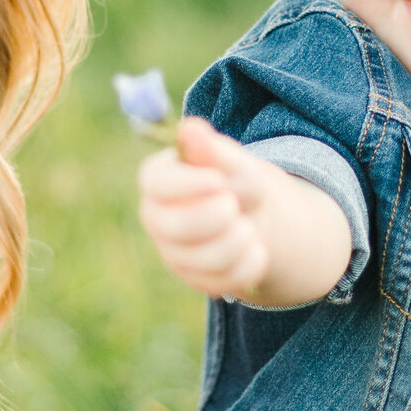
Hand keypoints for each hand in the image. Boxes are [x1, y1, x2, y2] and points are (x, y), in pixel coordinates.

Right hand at [137, 117, 279, 298]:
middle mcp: (158, 218)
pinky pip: (223, 281)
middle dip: (214, 216)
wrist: (252, 214)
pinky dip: (250, 264)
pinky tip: (256, 249)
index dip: (187, 185)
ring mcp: (174, 253)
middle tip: (234, 205)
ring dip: (238, 240)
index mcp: (158, 181)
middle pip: (174, 227)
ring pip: (202, 259)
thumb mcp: (229, 159)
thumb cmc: (234, 178)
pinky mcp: (196, 278)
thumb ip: (210, 148)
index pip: (155, 183)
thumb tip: (189, 129)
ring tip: (248, 226)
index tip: (219, 181)